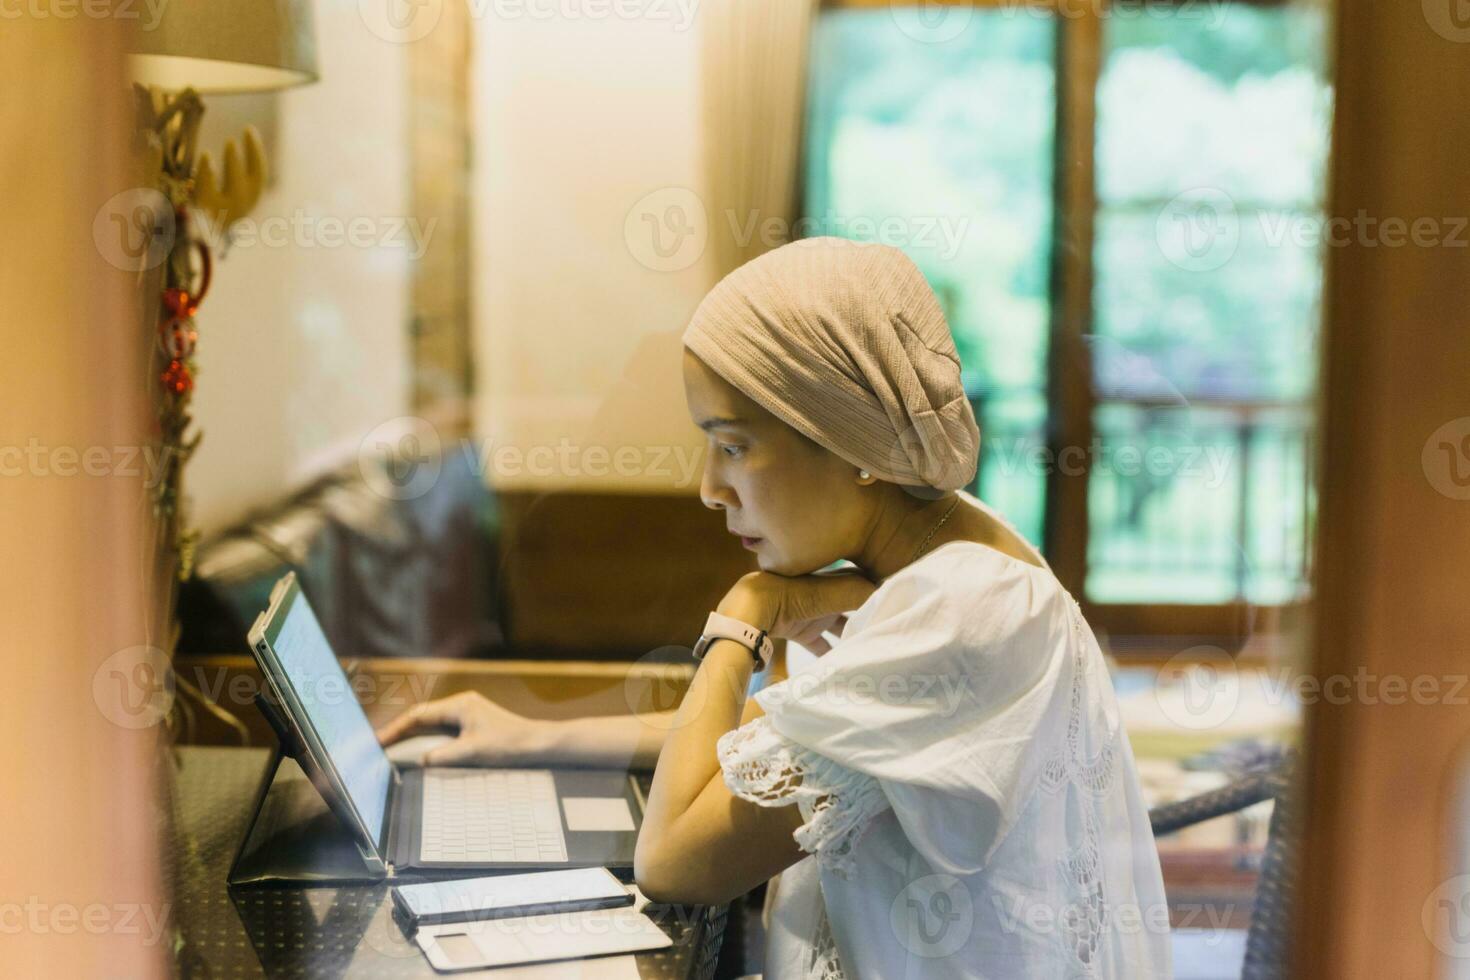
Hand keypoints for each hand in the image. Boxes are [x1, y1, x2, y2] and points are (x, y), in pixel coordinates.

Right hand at [375, 691, 556, 766]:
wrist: (538, 744)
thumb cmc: (509, 744)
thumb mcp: (472, 752)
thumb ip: (443, 756)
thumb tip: (420, 761)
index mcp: (459, 705)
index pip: (419, 715)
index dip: (396, 729)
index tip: (379, 741)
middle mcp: (462, 705)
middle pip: (423, 717)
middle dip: (401, 731)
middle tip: (380, 747)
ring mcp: (468, 713)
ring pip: (432, 724)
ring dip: (414, 736)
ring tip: (393, 750)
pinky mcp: (473, 724)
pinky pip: (444, 730)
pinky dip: (429, 740)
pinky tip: (420, 752)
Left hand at [716, 569, 876, 655]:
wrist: (752, 610)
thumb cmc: (793, 594)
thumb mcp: (833, 591)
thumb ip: (861, 594)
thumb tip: (890, 598)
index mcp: (836, 578)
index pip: (866, 584)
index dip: (882, 594)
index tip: (901, 607)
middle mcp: (827, 593)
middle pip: (854, 605)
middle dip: (870, 615)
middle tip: (889, 630)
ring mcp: (813, 613)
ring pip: (840, 625)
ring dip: (852, 635)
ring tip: (871, 647)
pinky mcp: (800, 631)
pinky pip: (820, 644)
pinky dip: (831, 653)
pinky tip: (844, 663)